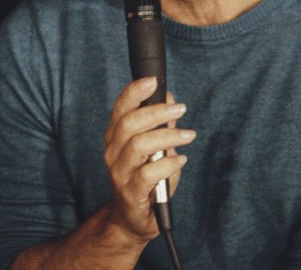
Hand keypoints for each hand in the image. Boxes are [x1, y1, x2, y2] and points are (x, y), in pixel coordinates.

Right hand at [103, 77, 194, 240]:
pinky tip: (180, 159)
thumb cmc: (146, 180)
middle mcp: (113, 151)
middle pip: (129, 123)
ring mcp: (119, 172)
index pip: (120, 108)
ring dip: (167, 136)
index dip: (135, 91)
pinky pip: (148, 173)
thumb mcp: (154, 149)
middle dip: (157, 112)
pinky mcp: (131, 192)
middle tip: (181, 109)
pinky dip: (167, 164)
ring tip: (188, 135)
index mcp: (115, 136)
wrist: (132, 218)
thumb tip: (171, 100)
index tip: (154, 81)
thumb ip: (160, 126)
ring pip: (139, 145)